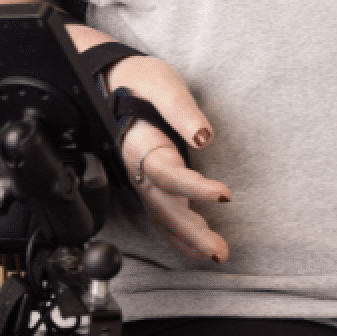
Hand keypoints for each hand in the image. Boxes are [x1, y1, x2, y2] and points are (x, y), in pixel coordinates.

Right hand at [109, 55, 232, 264]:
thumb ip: (181, 109)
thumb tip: (203, 136)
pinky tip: (197, 246)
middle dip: (191, 233)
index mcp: (140, 145)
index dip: (195, 188)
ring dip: (188, 240)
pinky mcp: (150, 181)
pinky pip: (162, 215)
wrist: (111, 81)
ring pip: (162, 217)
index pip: (168, 174)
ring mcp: (142, 179)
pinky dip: (179, 235)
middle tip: (219, 251)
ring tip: (216, 254)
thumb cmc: (138, 81)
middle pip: (164, 208)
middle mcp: (138, 169)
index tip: (224, 194)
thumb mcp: (162, 84)